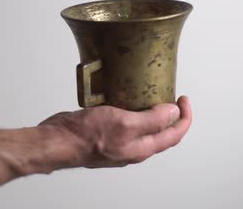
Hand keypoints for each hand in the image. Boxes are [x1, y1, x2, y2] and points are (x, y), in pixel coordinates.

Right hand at [39, 96, 191, 167]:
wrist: (58, 140)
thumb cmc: (86, 136)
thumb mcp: (125, 123)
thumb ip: (152, 120)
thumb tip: (173, 113)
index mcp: (141, 148)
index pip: (174, 135)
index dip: (184, 117)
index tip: (183, 99)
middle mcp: (132, 147)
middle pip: (161, 133)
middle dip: (171, 115)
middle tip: (173, 97)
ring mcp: (118, 140)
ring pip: (143, 127)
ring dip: (152, 111)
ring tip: (153, 94)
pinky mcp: (106, 132)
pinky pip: (125, 121)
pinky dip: (132, 109)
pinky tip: (125, 96)